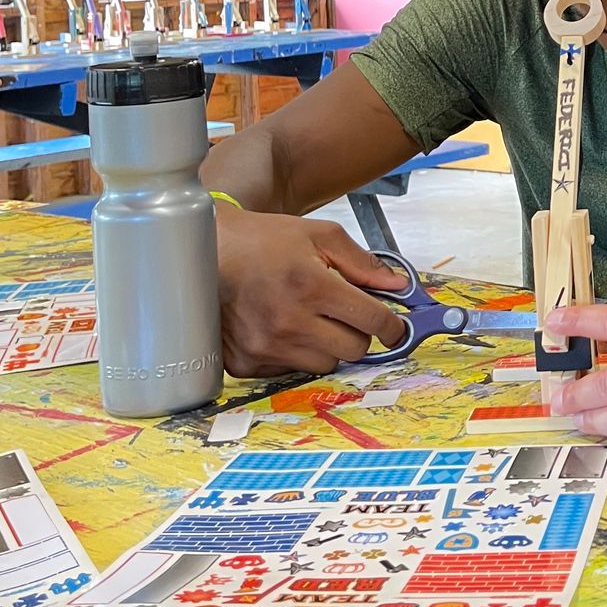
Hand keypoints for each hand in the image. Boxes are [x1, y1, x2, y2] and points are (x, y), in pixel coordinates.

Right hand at [215, 205, 408, 377]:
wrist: (207, 251)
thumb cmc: (266, 240)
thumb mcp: (321, 236)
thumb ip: (364, 263)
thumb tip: (398, 286)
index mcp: (312, 286)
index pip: (372, 321)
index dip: (391, 326)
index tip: (394, 327)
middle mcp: (288, 322)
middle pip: (353, 350)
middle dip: (358, 332)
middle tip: (343, 314)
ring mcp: (265, 347)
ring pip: (324, 364)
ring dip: (327, 345)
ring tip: (308, 317)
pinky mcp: (245, 363)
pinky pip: (290, 371)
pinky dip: (294, 353)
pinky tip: (281, 327)